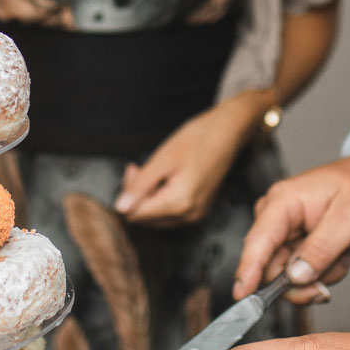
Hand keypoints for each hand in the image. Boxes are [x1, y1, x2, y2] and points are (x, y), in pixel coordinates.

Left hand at [115, 104, 245, 226]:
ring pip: (157, 217)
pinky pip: (171, 212)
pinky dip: (163, 198)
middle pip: (146, 218)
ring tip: (155, 171)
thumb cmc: (199, 139)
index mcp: (179, 203)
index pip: (136, 214)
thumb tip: (120, 207)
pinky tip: (167, 178)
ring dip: (149, 197)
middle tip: (141, 167)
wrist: (228, 132)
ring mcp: (196, 214)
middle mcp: (189, 215)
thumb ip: (140, 185)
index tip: (134, 169)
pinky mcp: (199, 209)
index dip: (129, 193)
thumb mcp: (162, 159)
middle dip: (138, 195)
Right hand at [233, 156, 349, 304]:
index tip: (242, 298)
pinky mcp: (292, 244)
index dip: (248, 271)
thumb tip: (295, 276)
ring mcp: (282, 232)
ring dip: (320, 274)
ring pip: (288, 276)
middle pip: (271, 268)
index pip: (258, 241)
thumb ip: (322, 248)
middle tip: (333, 275)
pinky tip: (338, 254)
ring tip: (343, 253)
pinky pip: (299, 274)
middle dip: (304, 281)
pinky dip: (323, 271)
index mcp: (283, 201)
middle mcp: (275, 217)